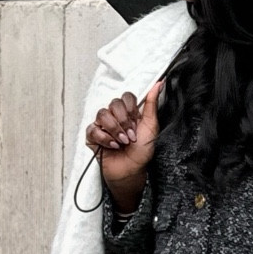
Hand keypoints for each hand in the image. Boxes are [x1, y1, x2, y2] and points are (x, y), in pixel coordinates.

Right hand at [86, 81, 160, 211]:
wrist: (132, 171)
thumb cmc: (142, 151)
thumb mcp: (151, 126)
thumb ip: (152, 103)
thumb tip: (160, 83)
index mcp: (129, 112)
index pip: (125, 97)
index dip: (130, 109)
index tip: (136, 122)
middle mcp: (115, 116)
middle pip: (113, 104)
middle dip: (123, 121)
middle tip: (130, 135)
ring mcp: (103, 126)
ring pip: (102, 115)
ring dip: (115, 130)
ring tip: (122, 142)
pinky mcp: (93, 137)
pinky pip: (92, 129)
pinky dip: (104, 139)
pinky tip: (113, 146)